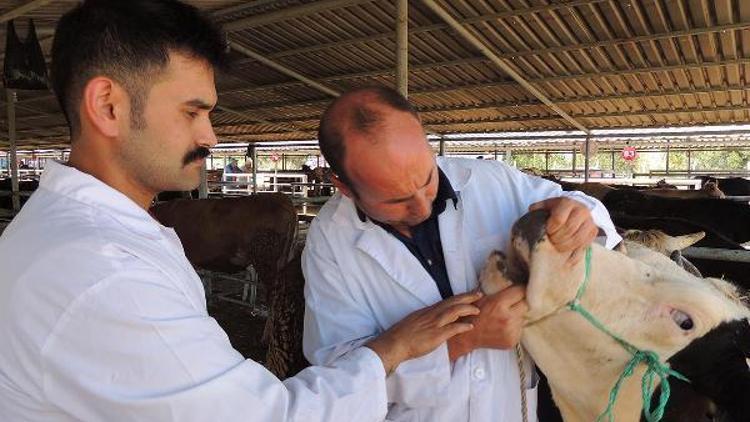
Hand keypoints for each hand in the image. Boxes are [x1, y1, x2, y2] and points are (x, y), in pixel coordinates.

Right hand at [366, 291, 480, 374]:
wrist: (395, 343)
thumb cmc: (402, 335)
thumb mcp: (415, 321)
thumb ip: (425, 320)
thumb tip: (433, 321)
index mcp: (427, 311)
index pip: (446, 301)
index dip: (459, 297)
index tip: (469, 294)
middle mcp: (432, 314)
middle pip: (452, 302)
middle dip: (467, 297)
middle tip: (479, 293)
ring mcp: (434, 324)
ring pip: (454, 311)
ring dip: (467, 309)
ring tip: (478, 309)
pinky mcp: (435, 335)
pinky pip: (452, 328)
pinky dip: (462, 326)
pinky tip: (471, 326)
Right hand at [447, 285, 527, 360]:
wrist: (467, 336)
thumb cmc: (473, 314)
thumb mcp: (482, 296)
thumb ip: (498, 289)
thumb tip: (514, 278)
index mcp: (499, 304)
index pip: (521, 291)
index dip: (520, 289)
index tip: (518, 289)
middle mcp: (507, 318)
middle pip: (526, 304)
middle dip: (520, 302)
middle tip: (513, 302)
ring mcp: (511, 331)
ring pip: (523, 317)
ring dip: (517, 315)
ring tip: (505, 316)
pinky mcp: (513, 341)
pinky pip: (520, 329)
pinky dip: (515, 326)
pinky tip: (504, 326)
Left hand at [529, 197, 597, 253]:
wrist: (575, 209)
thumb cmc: (558, 209)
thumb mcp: (547, 205)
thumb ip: (538, 207)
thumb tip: (531, 210)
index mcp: (568, 203)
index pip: (558, 219)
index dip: (551, 229)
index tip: (547, 232)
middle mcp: (582, 211)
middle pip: (569, 230)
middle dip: (557, 239)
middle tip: (551, 241)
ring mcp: (590, 222)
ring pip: (578, 239)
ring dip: (565, 247)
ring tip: (557, 247)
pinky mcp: (593, 232)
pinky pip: (585, 246)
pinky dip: (574, 255)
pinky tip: (566, 259)